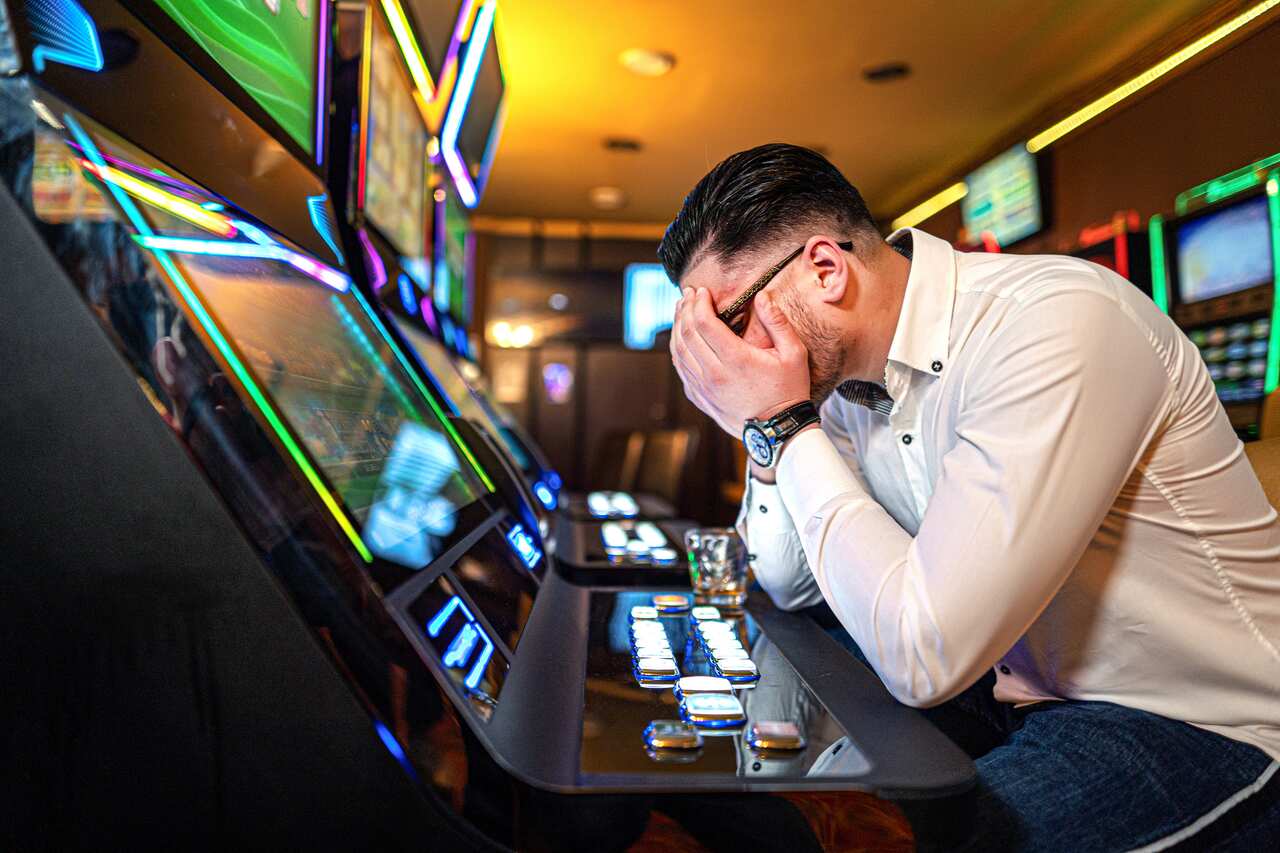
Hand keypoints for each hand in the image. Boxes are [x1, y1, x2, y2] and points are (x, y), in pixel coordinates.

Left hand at [670, 286, 810, 437]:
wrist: (779, 431)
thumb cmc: (789, 391)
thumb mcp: (794, 353)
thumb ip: (777, 322)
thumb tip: (762, 296)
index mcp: (736, 359)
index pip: (704, 323)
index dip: (699, 302)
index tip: (701, 291)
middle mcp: (714, 374)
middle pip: (687, 334)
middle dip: (684, 309)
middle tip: (687, 295)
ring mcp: (704, 388)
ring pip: (679, 352)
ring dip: (677, 327)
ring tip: (681, 310)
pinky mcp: (701, 399)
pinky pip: (681, 370)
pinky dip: (677, 350)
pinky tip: (681, 339)